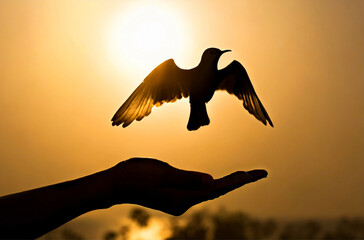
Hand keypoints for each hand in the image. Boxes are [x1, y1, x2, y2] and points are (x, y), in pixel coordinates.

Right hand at [109, 158, 266, 215]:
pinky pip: (197, 190)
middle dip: (238, 182)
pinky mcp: (172, 196)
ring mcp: (178, 201)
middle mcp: (184, 202)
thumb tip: (212, 181)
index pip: (219, 188)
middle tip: (259, 173)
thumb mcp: (163, 174)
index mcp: (184, 197)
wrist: (115, 184)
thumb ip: (188, 178)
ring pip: (208, 191)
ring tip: (244, 176)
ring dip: (226, 184)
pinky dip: (210, 184)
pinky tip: (213, 182)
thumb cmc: (137, 176)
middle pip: (217, 191)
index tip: (258, 173)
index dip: (240, 180)